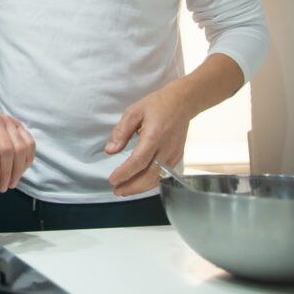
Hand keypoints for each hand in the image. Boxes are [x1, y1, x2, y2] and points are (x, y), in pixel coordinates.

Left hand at [0, 105, 34, 191]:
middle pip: (8, 150)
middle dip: (7, 173)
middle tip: (4, 187)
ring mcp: (10, 121)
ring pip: (21, 147)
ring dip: (19, 169)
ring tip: (12, 182)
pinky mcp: (19, 124)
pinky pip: (29, 143)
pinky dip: (27, 159)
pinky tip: (20, 170)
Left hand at [105, 80, 191, 195]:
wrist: (183, 103)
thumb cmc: (156, 105)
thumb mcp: (133, 112)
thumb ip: (121, 132)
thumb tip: (110, 151)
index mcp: (154, 136)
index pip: (139, 161)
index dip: (125, 173)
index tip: (112, 180)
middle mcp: (166, 149)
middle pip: (149, 175)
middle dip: (132, 186)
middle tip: (116, 190)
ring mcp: (174, 155)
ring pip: (158, 178)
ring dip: (140, 188)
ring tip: (124, 190)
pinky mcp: (177, 157)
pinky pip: (164, 175)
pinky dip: (151, 182)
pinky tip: (139, 184)